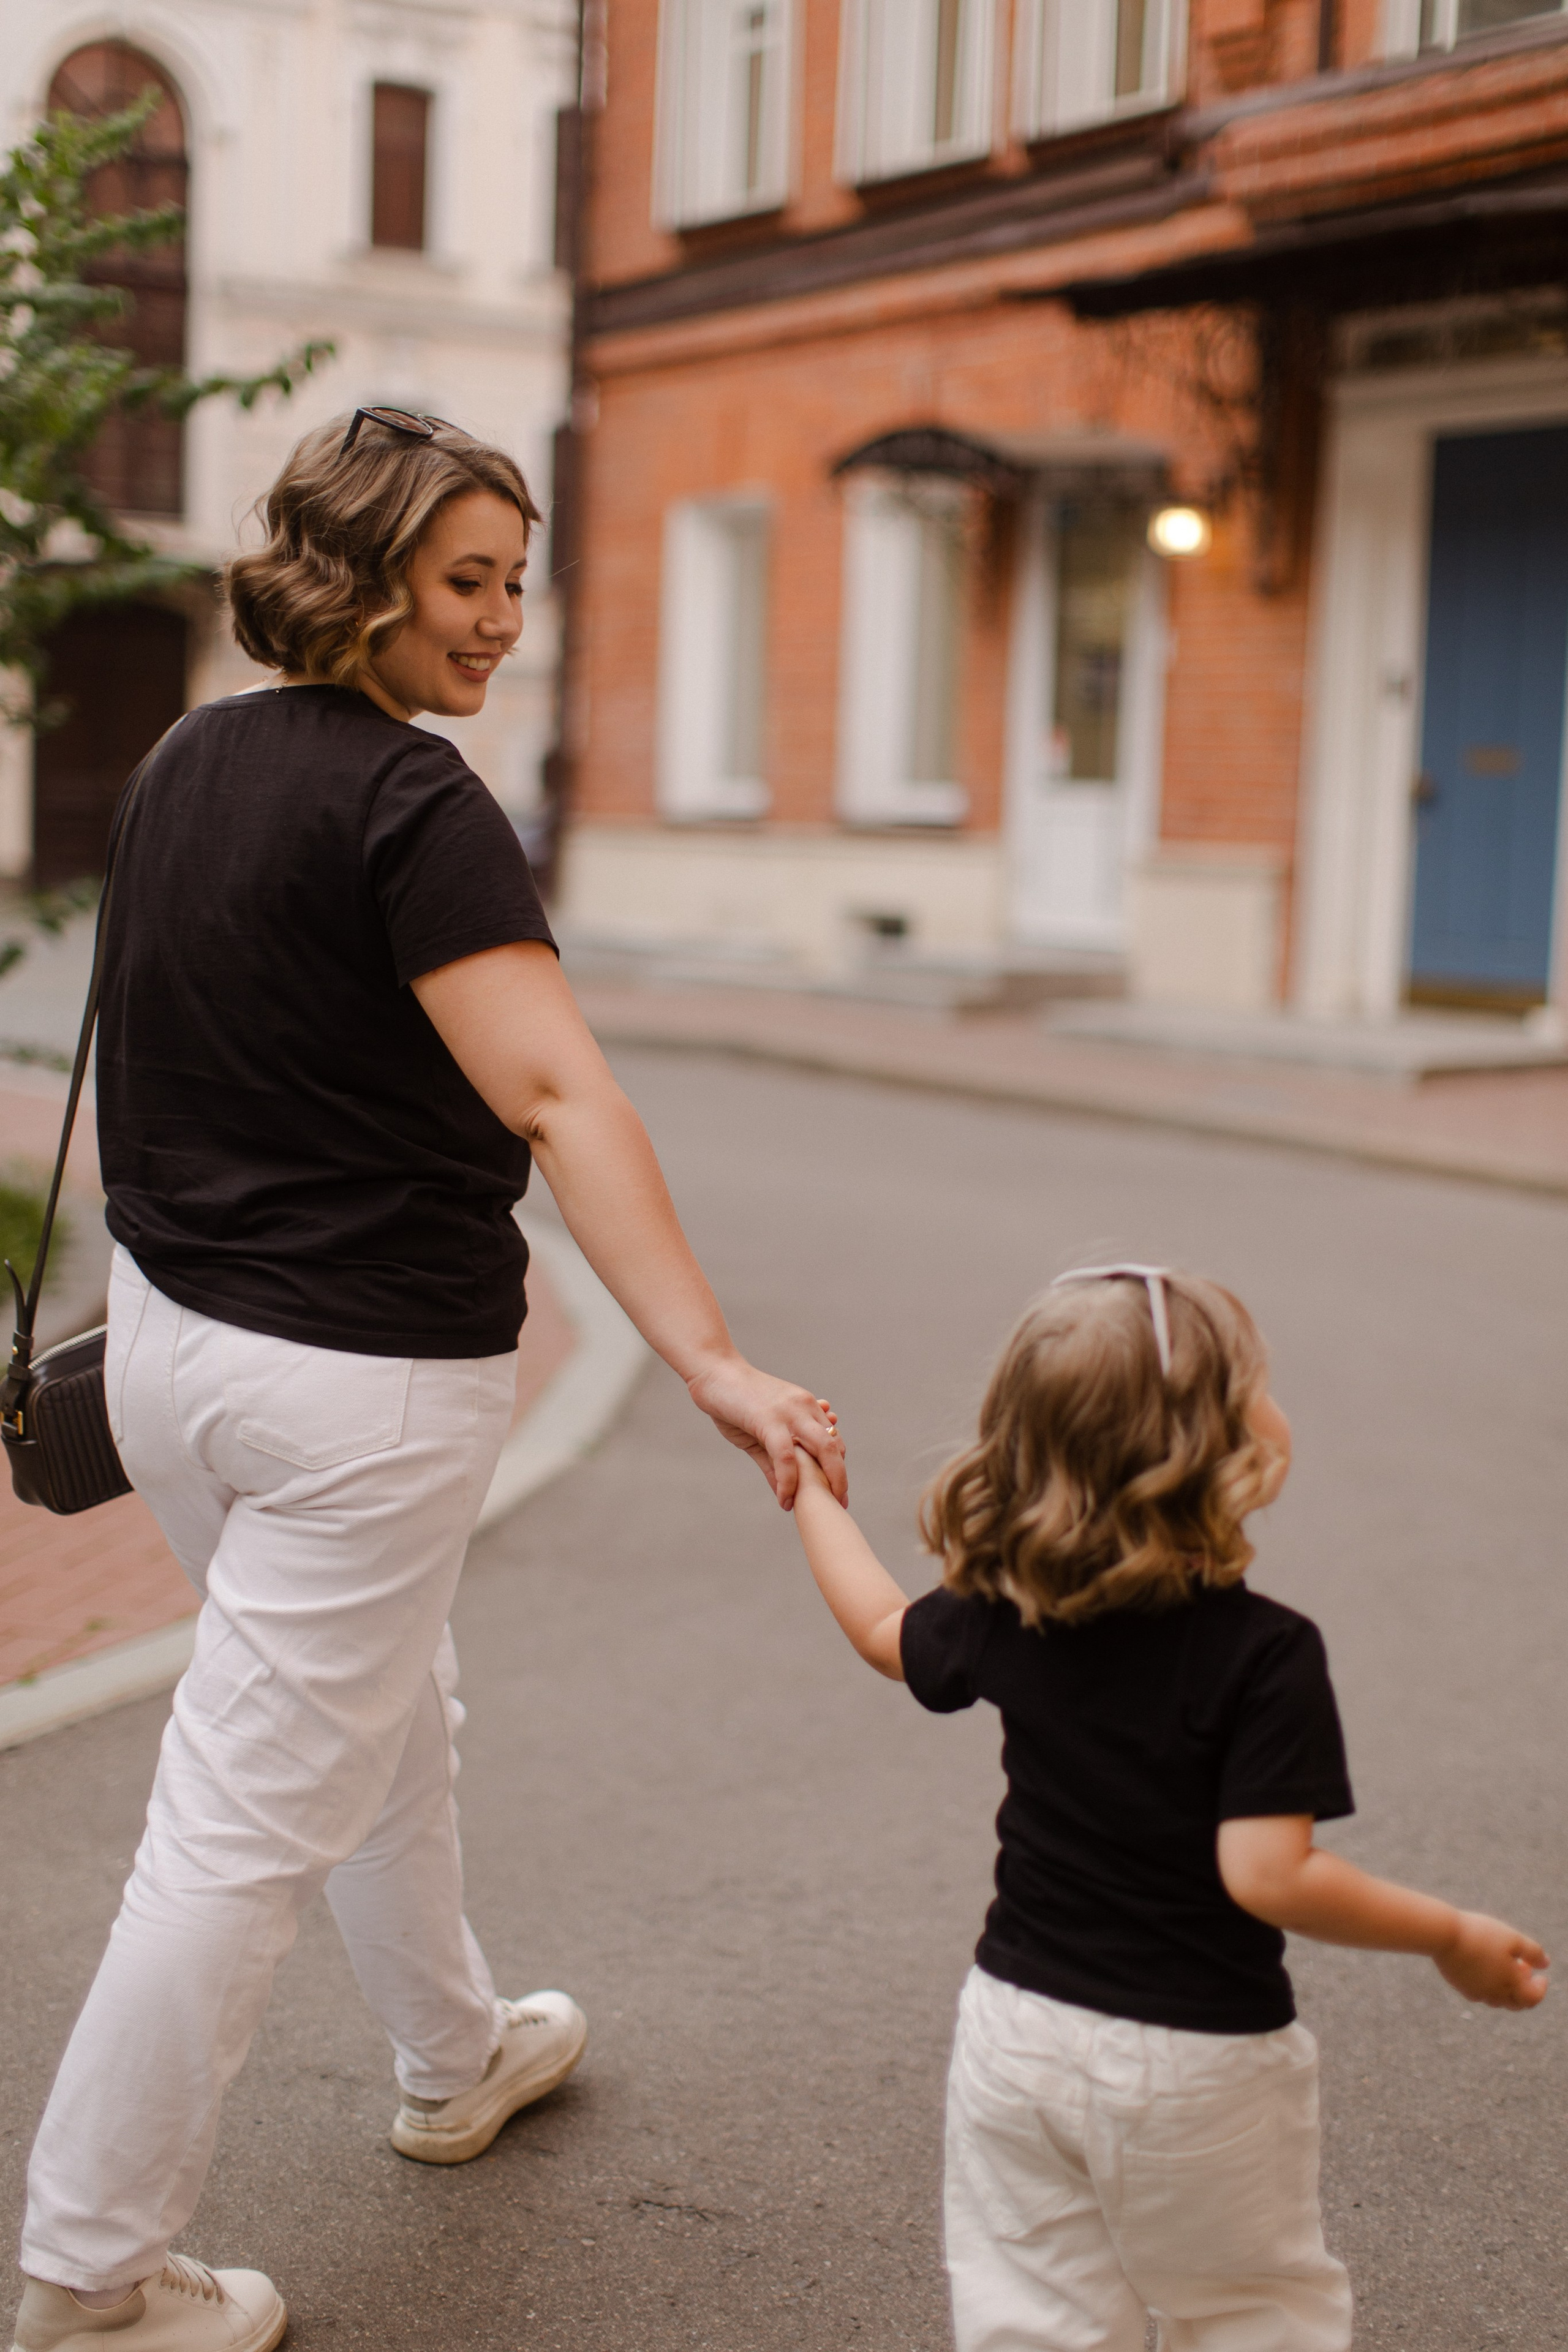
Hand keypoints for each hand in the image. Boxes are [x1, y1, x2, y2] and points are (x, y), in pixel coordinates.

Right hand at [686, 1360, 844, 1509]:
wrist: (714, 1372)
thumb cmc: (734, 1402)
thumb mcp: (758, 1434)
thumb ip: (773, 1462)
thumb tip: (782, 1492)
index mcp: (806, 1407)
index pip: (832, 1439)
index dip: (837, 1466)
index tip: (835, 1489)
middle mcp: (804, 1407)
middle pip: (835, 1446)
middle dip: (841, 1478)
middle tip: (841, 1502)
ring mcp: (789, 1412)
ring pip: (822, 1449)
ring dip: (827, 1481)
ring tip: (822, 1506)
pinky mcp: (769, 1419)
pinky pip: (787, 1456)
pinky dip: (789, 1482)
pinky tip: (784, 1500)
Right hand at [1434, 1911, 1548, 2008]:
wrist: (1444, 1935)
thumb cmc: (1481, 1934)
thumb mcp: (1512, 1938)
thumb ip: (1533, 1952)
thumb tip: (1546, 1963)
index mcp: (1510, 1984)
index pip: (1533, 1998)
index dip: (1541, 1989)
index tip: (1541, 1976)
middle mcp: (1494, 1994)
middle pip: (1516, 2004)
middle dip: (1524, 1990)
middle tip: (1524, 1969)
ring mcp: (1476, 1992)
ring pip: (1498, 2000)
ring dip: (1507, 1988)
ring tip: (1504, 1965)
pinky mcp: (1460, 1986)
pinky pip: (1480, 1994)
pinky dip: (1489, 1986)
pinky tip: (1485, 1968)